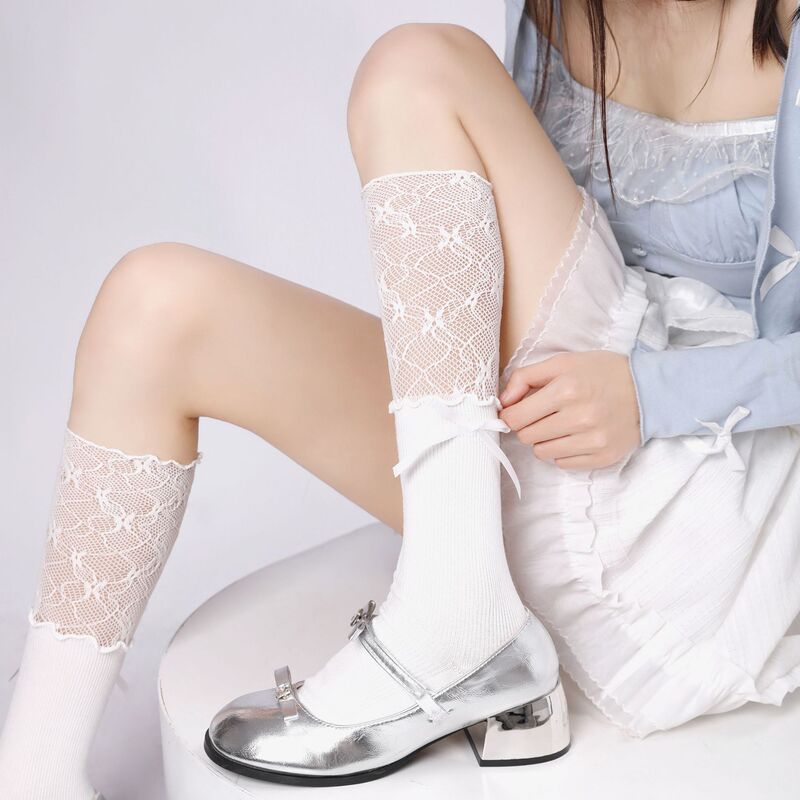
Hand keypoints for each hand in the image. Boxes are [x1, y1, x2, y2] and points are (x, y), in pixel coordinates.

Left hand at [498, 351, 641, 469]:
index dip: (511, 415)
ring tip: (561, 424)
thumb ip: (526, 377)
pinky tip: (576, 435)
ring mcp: (593, 440)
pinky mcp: (603, 457)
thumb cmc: (601, 373)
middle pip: (526, 436)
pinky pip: (563, 463)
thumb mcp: (563, 362)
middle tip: (543, 415)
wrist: (649, 390)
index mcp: (565, 390)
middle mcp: (579, 417)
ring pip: (542, 452)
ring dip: (545, 439)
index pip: (515, 418)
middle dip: (529, 425)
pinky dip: (563, 451)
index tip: (517, 411)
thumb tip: (502, 402)